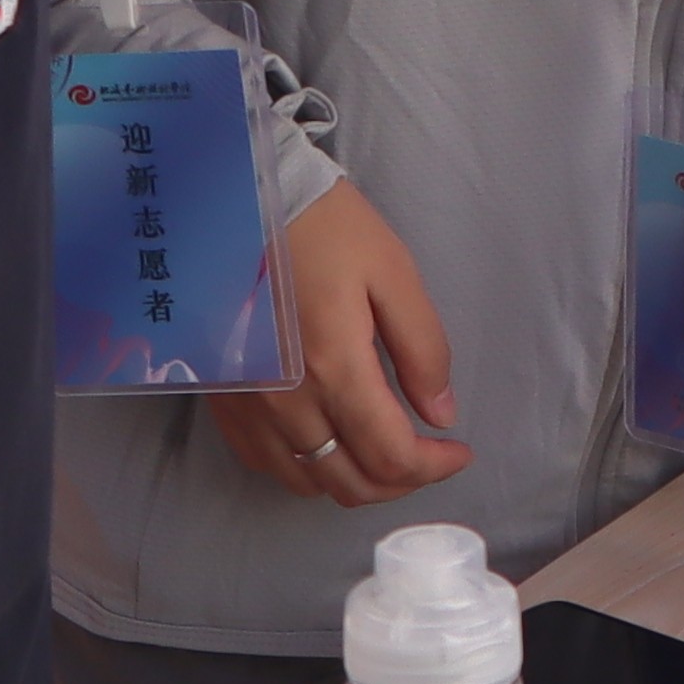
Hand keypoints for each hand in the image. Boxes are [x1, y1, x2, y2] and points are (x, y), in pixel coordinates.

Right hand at [208, 185, 471, 501]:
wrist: (240, 200)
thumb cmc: (322, 226)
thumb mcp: (392, 272)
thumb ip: (422, 348)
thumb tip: (441, 414)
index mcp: (335, 368)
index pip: (391, 457)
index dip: (435, 467)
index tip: (458, 451)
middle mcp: (286, 402)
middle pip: (351, 483)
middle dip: (401, 481)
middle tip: (428, 456)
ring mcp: (249, 406)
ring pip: (308, 481)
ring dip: (355, 478)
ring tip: (382, 449)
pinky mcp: (225, 398)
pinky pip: (265, 462)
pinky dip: (306, 468)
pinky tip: (329, 442)